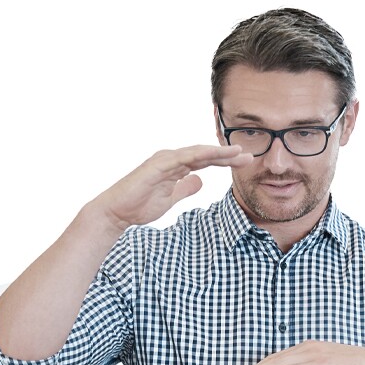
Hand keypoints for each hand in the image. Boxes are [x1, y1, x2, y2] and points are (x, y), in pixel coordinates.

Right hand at [88, 145, 253, 232]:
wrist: (116, 212)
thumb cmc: (139, 206)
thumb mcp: (170, 198)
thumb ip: (184, 188)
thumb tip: (200, 181)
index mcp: (175, 166)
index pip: (204, 162)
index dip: (224, 161)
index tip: (244, 163)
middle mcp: (171, 159)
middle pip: (204, 155)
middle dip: (227, 155)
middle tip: (248, 155)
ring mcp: (164, 160)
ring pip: (196, 153)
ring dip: (218, 152)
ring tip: (238, 152)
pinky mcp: (158, 165)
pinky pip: (182, 158)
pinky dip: (199, 155)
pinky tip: (214, 154)